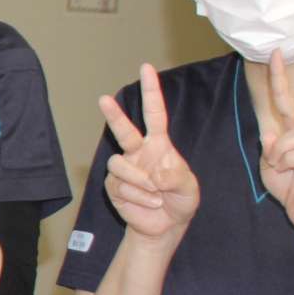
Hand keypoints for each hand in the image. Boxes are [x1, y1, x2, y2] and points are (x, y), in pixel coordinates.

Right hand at [97, 65, 201, 245]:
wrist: (164, 226)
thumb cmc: (179, 201)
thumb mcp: (189, 189)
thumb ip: (177, 177)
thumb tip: (156, 175)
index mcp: (159, 145)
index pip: (154, 114)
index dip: (151, 91)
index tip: (146, 68)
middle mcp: (138, 152)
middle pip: (124, 130)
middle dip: (114, 115)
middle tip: (104, 99)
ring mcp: (124, 168)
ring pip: (119, 164)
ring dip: (140, 181)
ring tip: (155, 194)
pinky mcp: (113, 186)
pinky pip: (120, 186)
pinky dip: (138, 196)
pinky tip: (148, 202)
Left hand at [259, 52, 293, 232]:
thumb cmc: (292, 189)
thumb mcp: (271, 167)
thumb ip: (270, 148)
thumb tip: (270, 134)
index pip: (292, 103)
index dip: (285, 81)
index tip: (277, 56)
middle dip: (289, 78)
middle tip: (277, 53)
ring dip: (280, 150)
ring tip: (279, 166)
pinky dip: (287, 162)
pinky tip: (290, 172)